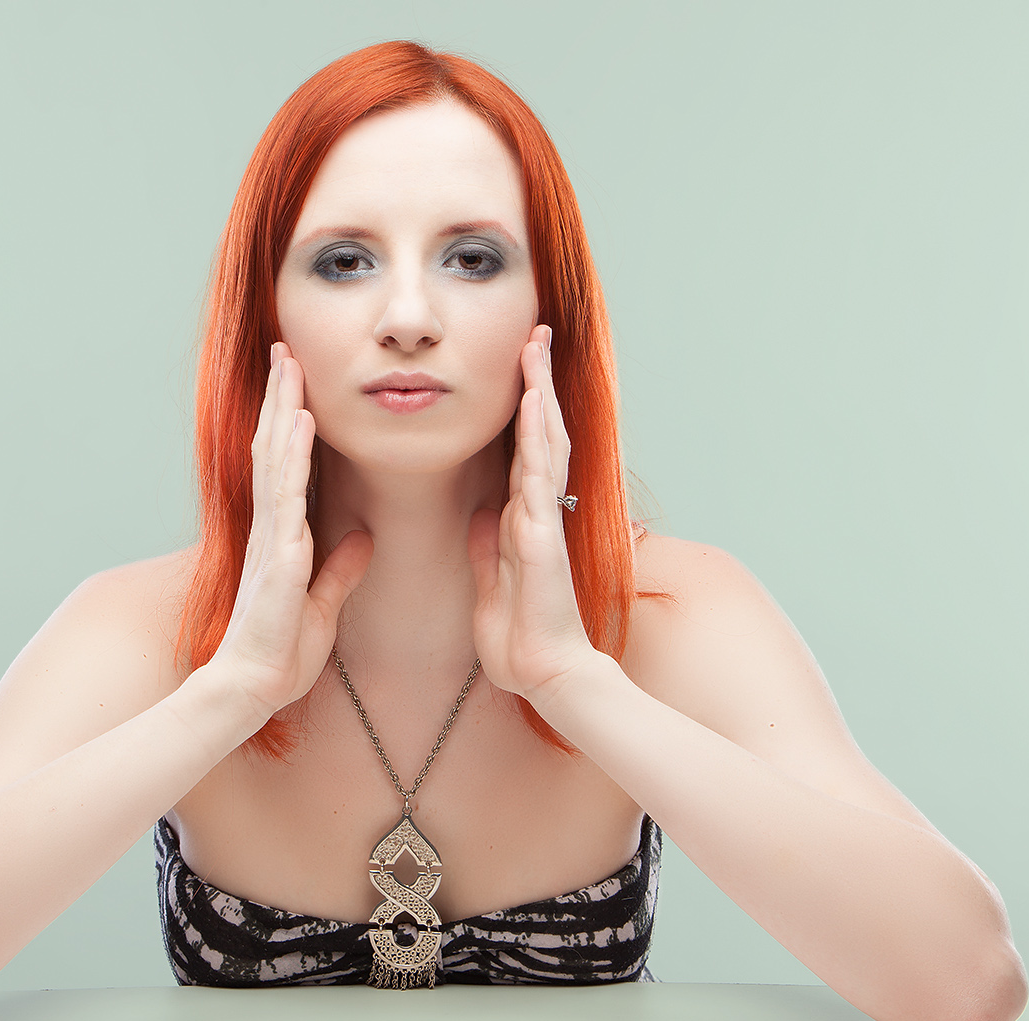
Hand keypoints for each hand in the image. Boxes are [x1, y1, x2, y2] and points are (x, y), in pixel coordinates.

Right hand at [210, 343, 373, 724]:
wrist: (254, 687)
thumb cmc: (282, 650)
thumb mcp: (324, 601)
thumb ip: (341, 567)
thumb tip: (362, 538)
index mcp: (283, 534)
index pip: (286, 465)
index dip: (290, 420)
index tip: (298, 381)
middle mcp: (272, 527)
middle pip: (273, 448)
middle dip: (280, 398)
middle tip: (285, 349)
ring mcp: (271, 538)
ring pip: (275, 460)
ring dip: (282, 411)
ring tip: (289, 366)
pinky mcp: (279, 558)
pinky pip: (286, 498)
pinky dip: (292, 458)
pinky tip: (299, 426)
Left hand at [468, 325, 596, 705]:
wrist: (544, 677)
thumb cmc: (522, 640)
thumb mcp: (492, 585)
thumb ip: (489, 550)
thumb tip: (482, 519)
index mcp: (521, 521)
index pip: (521, 452)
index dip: (520, 410)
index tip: (515, 369)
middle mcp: (537, 512)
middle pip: (540, 435)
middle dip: (536, 383)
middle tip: (533, 334)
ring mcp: (544, 521)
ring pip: (546, 444)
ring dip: (541, 393)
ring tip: (536, 346)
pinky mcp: (544, 537)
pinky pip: (540, 478)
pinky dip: (539, 438)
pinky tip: (537, 402)